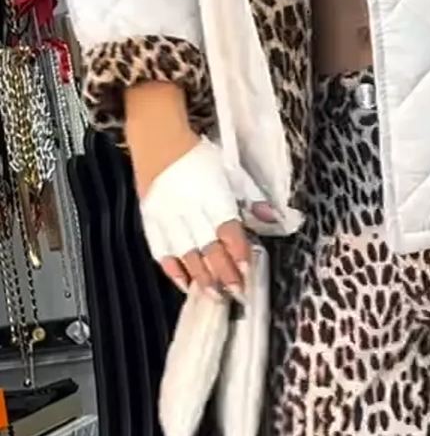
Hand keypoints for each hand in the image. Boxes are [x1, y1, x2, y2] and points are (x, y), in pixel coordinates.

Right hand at [138, 135, 278, 298]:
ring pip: (184, 254)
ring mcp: (166, 217)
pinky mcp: (151, 222)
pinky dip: (173, 270)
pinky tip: (185, 284)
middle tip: (237, 293)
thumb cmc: (198, 157)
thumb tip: (273, 218)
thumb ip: (252, 198)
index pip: (227, 229)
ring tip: (215, 296)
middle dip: (223, 273)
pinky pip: (161, 251)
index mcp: (211, 194)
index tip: (248, 269)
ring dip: (200, 277)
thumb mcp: (231, 171)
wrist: (157, 140)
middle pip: (207, 247)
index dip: (238, 251)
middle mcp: (188, 208)